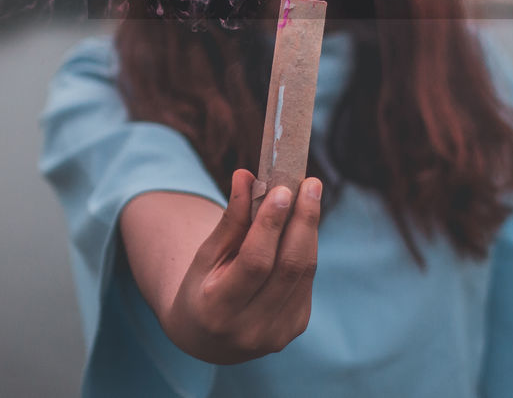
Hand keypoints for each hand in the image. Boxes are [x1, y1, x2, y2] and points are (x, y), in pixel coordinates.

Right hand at [161, 168, 321, 363]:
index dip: (271, 225)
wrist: (208, 337)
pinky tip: (303, 225)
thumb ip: (230, 219)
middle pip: (288, 266)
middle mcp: (250, 329)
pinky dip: (306, 248)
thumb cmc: (202, 287)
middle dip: (303, 220)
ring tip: (310, 194)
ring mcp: (276, 334)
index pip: (254, 262)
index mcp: (218, 311)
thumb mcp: (206, 255)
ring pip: (303, 271)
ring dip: (309, 229)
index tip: (283, 189)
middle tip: (310, 183)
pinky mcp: (295, 328)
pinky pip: (306, 280)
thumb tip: (245, 176)